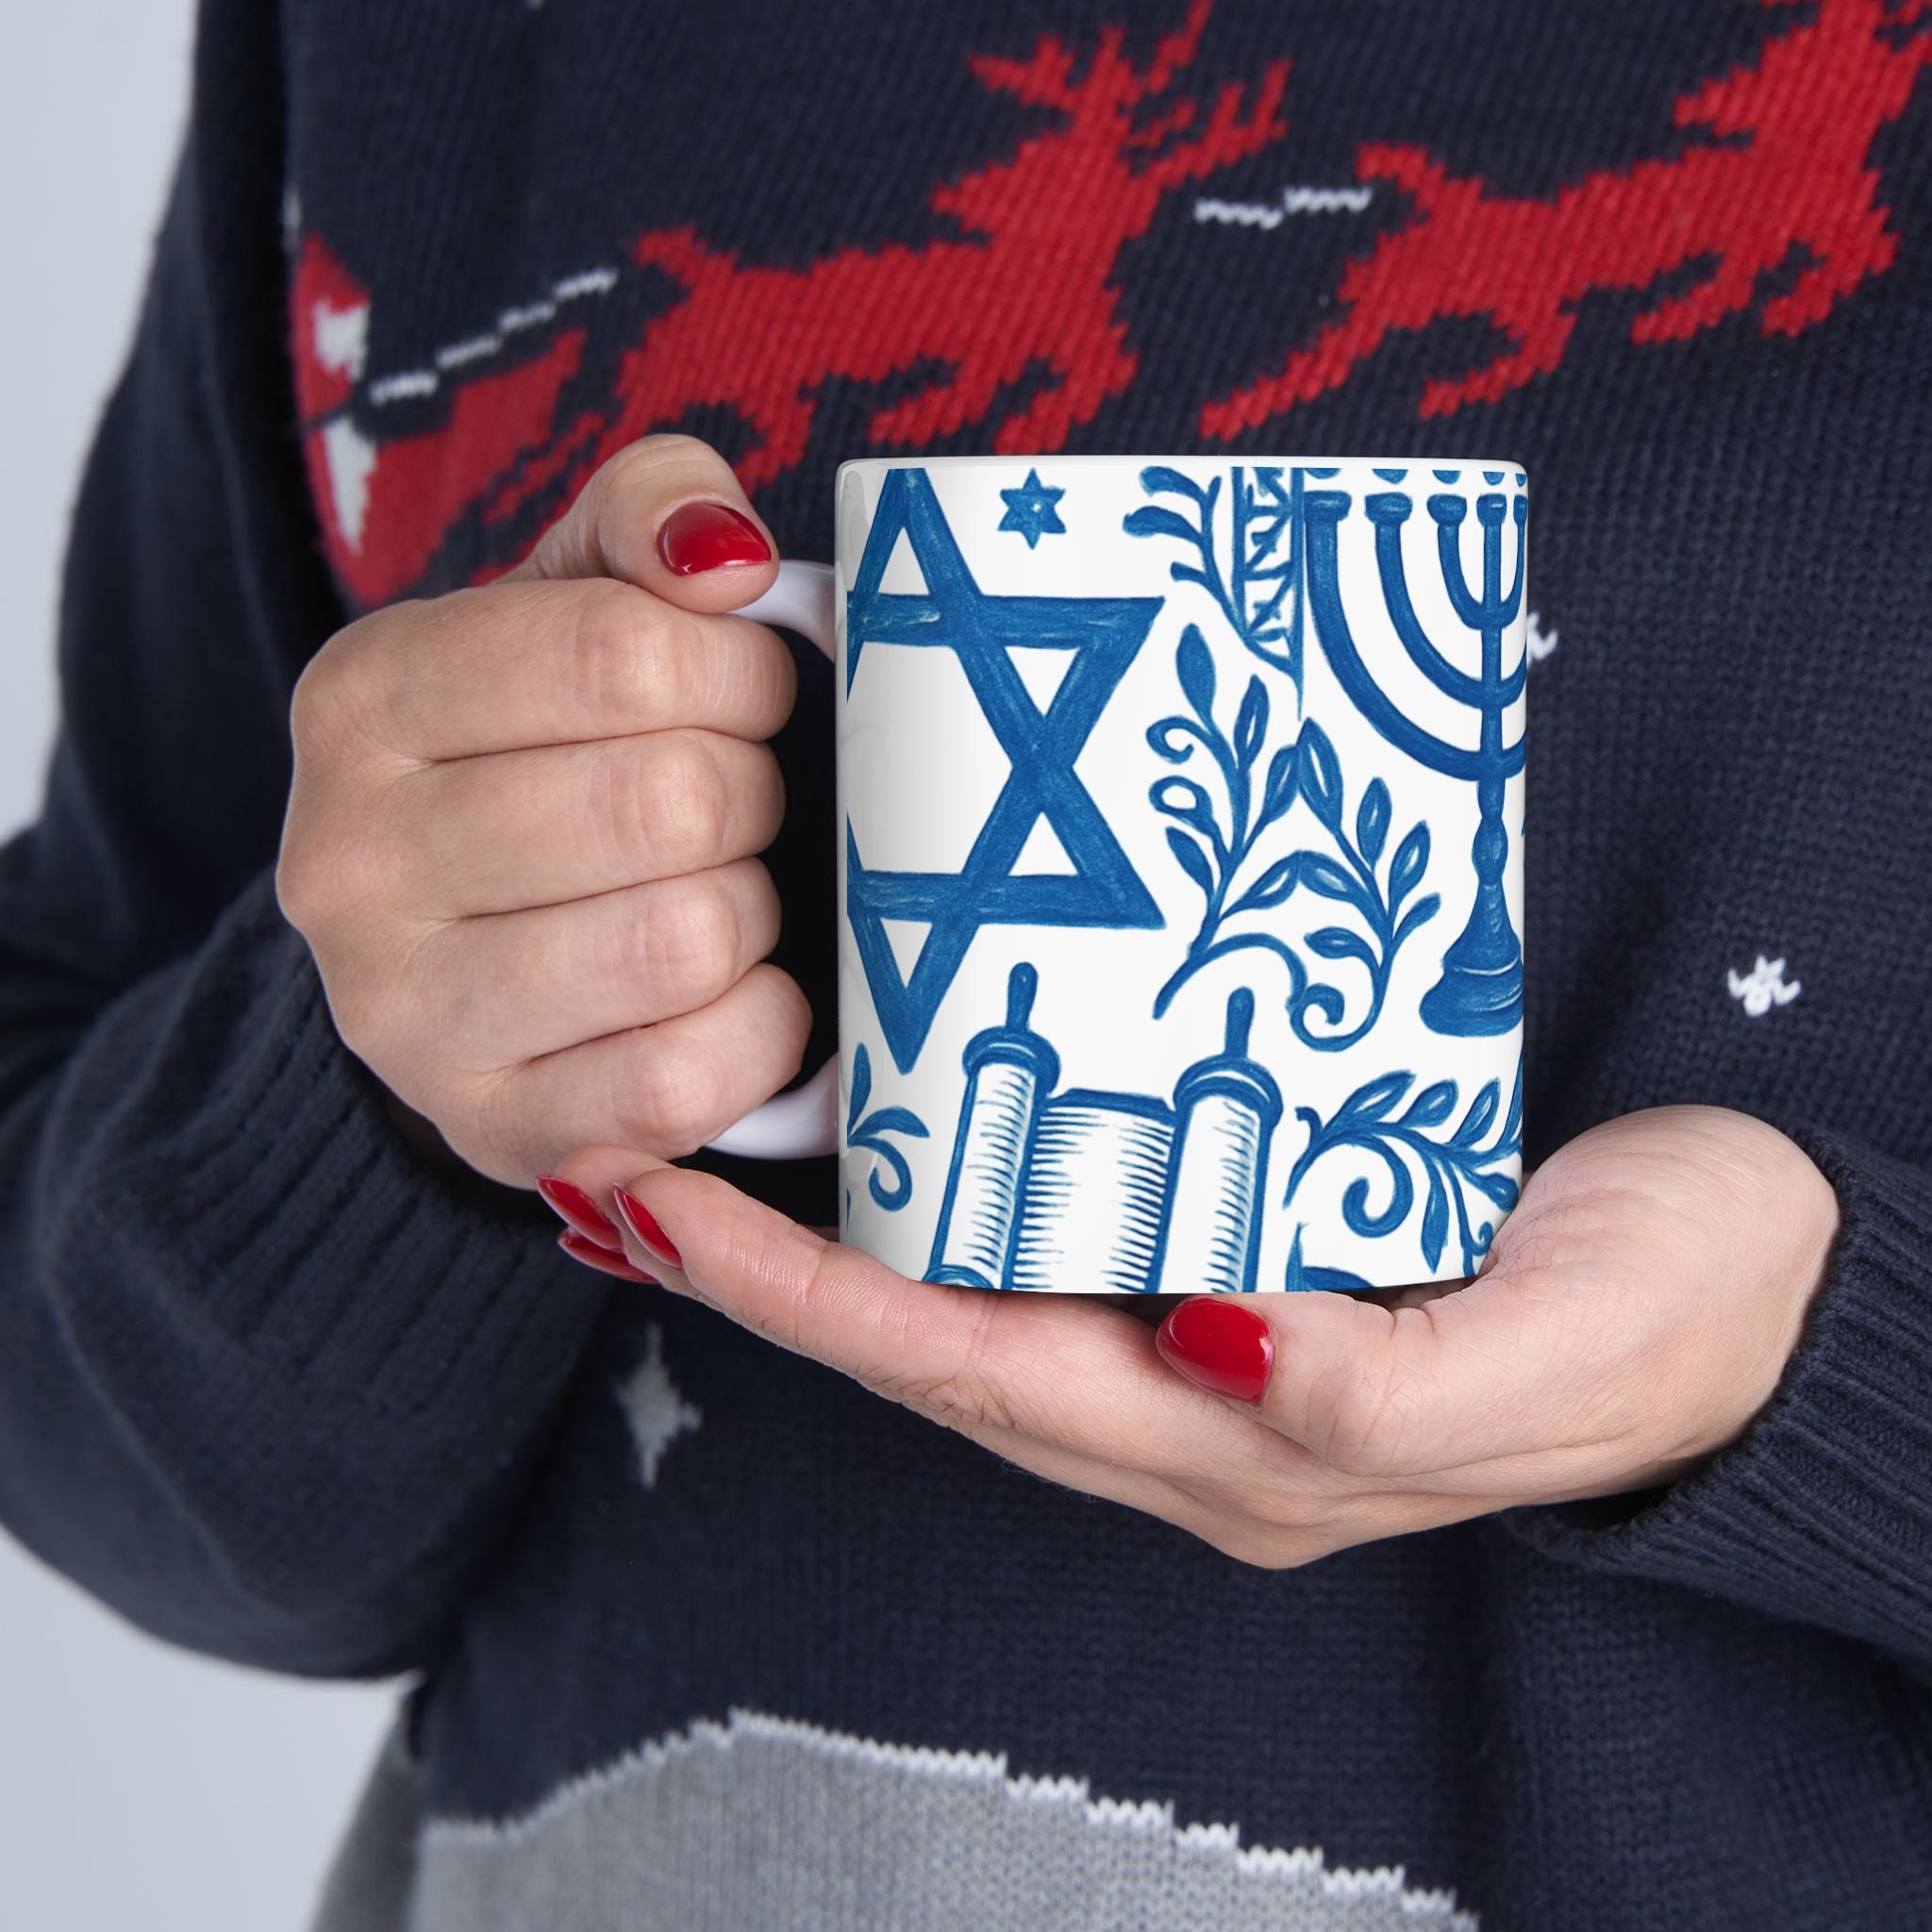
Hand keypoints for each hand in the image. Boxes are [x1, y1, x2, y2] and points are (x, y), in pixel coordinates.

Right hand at [277, 436, 808, 1185]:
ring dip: (751, 911)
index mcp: (364, 698)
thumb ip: (650, 515)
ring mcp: (406, 1017)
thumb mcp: (575, 598)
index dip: (739, 672)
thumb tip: (725, 557)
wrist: (464, 951)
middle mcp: (349, 862)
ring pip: (685, 940)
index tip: (747, 693)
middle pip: (668, 802)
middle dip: (750, 794)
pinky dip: (757, 1029)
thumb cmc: (548, 753)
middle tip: (735, 803)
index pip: (623, 654)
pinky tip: (731, 992)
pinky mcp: (494, 1130)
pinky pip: (688, 1079)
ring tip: (720, 891)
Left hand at [544, 1106, 1840, 1565]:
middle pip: (938, 1344)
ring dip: (837, 1238)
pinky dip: (955, 1192)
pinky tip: (904, 1122)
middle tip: (622, 1161)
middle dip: (770, 1275)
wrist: (1777, 1276)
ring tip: (708, 1143)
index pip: (976, 1375)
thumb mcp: (1555, 1351)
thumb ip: (1381, 1388)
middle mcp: (1198, 1405)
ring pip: (981, 1295)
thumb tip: (1215, 1341)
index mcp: (1249, 1447)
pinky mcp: (1252, 1257)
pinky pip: (1061, 1237)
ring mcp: (1214, 1339)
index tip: (663, 1213)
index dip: (810, 1304)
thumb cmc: (1679, 1314)